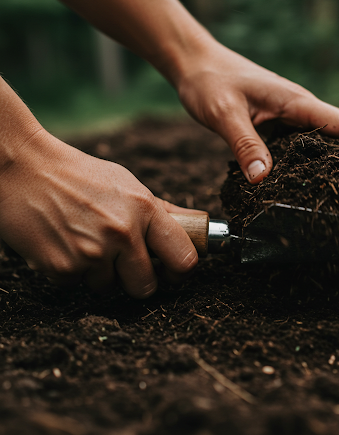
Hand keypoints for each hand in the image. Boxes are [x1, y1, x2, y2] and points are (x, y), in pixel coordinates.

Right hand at [0, 130, 198, 297]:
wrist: (23, 169)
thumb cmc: (81, 175)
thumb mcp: (129, 185)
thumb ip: (162, 211)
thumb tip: (196, 224)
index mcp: (145, 209)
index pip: (183, 259)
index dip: (180, 271)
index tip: (172, 272)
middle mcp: (122, 233)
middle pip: (146, 287)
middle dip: (137, 280)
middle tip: (125, 264)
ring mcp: (91, 253)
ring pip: (108, 288)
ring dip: (100, 273)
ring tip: (85, 241)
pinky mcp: (61, 268)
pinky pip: (77, 285)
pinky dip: (72, 271)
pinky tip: (64, 243)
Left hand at [175, 41, 338, 183]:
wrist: (197, 63)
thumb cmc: (210, 83)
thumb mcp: (224, 115)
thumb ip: (245, 145)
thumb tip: (263, 180)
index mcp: (295, 102)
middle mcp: (300, 106)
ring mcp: (292, 113)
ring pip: (332, 135)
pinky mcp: (281, 120)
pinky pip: (311, 139)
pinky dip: (327, 154)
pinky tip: (324, 174)